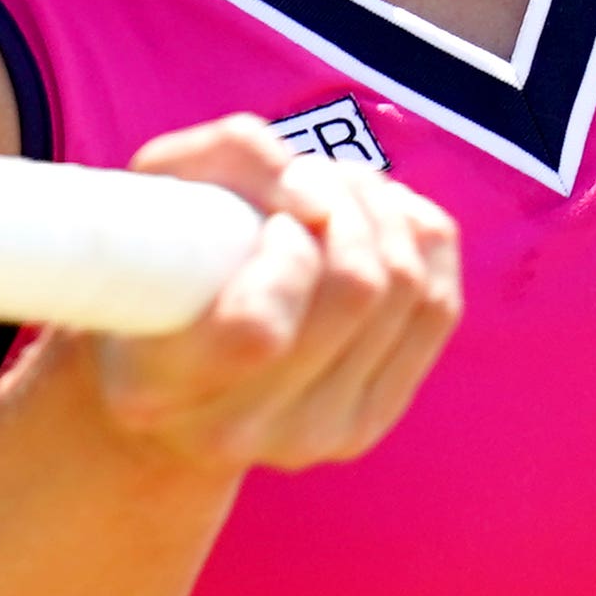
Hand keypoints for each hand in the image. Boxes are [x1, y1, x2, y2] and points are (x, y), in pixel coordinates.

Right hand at [66, 117, 464, 474]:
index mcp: (157, 389)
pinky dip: (416, 239)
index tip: (269, 216)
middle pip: (357, 290)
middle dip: (345, 204)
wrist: (170, 376)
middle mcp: (237, 430)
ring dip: (381, 211)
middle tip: (308, 177)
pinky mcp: (370, 422)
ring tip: (335, 192)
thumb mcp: (156, 188)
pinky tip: (374, 222)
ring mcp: (313, 437)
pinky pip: (440, 306)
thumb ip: (231, 158)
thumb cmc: (156, 259)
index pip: (260, 329)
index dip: (286, 248)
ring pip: (408, 290)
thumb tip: (317, 201)